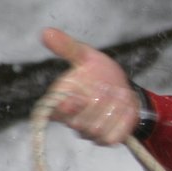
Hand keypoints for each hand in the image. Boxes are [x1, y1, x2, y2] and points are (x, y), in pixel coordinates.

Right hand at [40, 27, 138, 145]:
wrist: (124, 87)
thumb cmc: (99, 71)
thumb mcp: (86, 56)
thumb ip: (67, 47)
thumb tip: (46, 31)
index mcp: (61, 100)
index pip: (54, 112)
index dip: (65, 108)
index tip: (77, 97)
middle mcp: (71, 119)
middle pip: (79, 123)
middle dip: (98, 104)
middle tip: (107, 88)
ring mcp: (88, 131)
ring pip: (97, 130)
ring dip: (112, 111)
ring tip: (118, 95)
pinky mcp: (106, 139)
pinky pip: (112, 138)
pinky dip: (122, 122)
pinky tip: (125, 108)